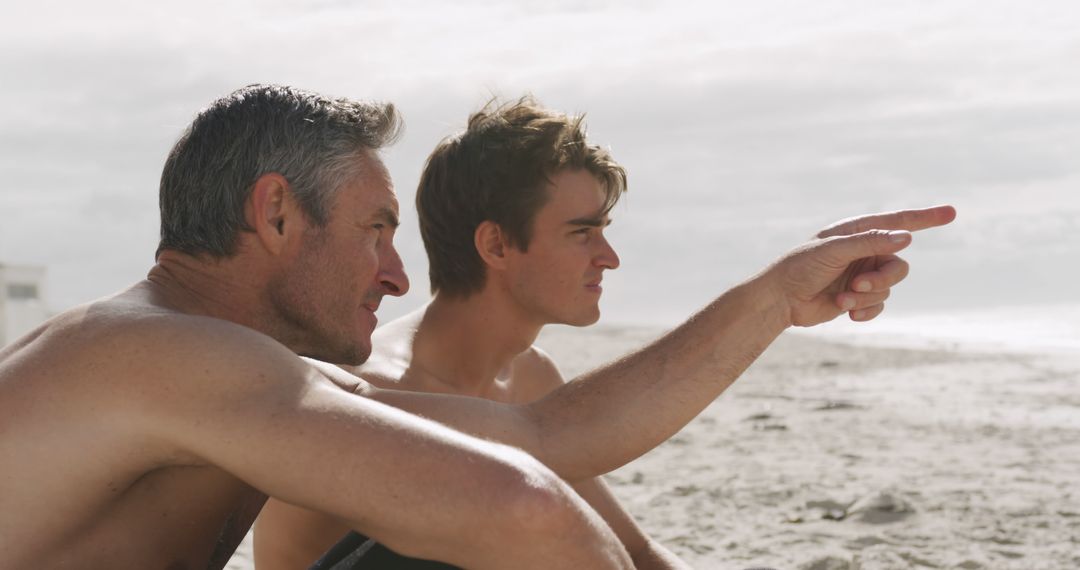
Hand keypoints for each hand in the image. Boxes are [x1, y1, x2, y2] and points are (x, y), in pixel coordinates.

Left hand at [767, 205, 955, 326]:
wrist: (780, 299)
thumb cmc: (800, 267)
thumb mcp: (834, 250)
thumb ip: (869, 242)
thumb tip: (907, 237)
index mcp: (857, 231)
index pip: (898, 222)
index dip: (925, 218)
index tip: (952, 212)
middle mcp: (863, 251)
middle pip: (898, 264)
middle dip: (883, 278)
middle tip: (858, 285)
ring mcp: (862, 274)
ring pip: (888, 287)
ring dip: (868, 296)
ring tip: (843, 299)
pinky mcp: (857, 297)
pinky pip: (879, 304)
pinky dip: (866, 310)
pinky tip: (847, 313)